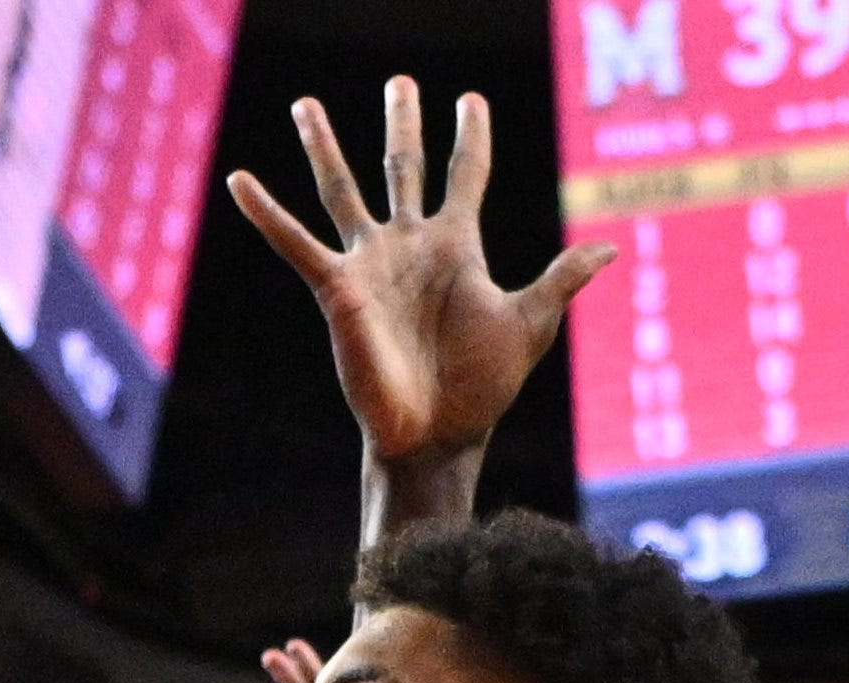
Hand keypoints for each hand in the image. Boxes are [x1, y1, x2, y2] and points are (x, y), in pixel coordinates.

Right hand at [226, 83, 615, 475]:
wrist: (437, 434)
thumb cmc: (483, 388)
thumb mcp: (531, 322)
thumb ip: (562, 278)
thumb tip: (610, 248)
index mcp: (457, 247)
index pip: (465, 174)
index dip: (470, 137)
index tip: (470, 101)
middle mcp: (410, 247)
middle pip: (402, 168)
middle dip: (401, 125)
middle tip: (399, 82)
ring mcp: (371, 264)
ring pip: (342, 191)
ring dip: (324, 147)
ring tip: (305, 105)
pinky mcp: (336, 289)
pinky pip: (295, 244)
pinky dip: (267, 213)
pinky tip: (239, 181)